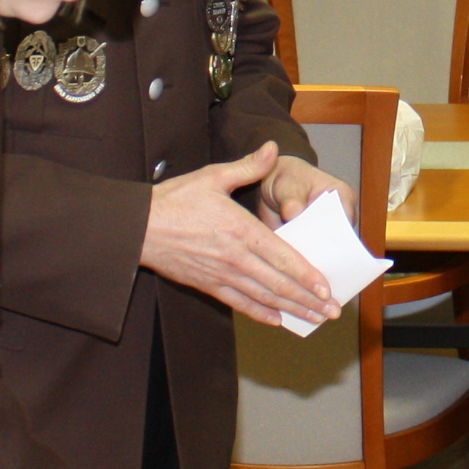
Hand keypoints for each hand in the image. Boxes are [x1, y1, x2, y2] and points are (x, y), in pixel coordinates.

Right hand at [141, 144, 336, 325]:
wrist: (137, 227)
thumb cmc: (175, 199)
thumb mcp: (213, 176)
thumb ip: (248, 166)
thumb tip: (273, 148)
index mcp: (240, 230)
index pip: (282, 257)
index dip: (306, 275)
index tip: (326, 288)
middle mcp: (235, 257)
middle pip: (278, 284)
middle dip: (307, 299)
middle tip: (331, 311)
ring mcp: (221, 274)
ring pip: (262, 297)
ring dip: (290, 309)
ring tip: (313, 319)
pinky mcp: (207, 285)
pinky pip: (238, 303)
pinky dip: (259, 313)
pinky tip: (276, 320)